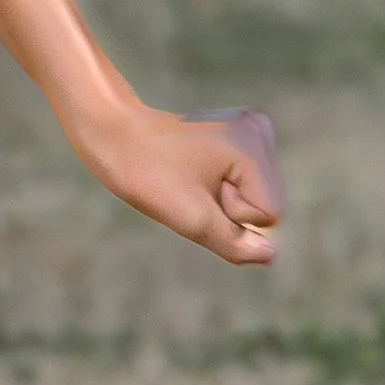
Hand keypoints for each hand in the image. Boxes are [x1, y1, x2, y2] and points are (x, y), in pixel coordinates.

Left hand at [78, 103, 280, 266]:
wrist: (115, 135)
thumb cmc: (146, 174)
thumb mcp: (190, 217)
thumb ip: (233, 241)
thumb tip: (270, 255)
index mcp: (254, 143)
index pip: (268, 215)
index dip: (229, 214)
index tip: (194, 189)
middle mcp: (260, 129)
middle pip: (265, 204)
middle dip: (228, 206)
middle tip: (189, 184)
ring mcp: (250, 129)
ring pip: (255, 196)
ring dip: (222, 198)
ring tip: (189, 176)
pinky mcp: (237, 135)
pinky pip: (243, 183)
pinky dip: (219, 186)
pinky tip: (194, 170)